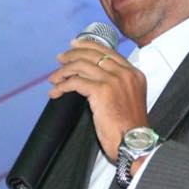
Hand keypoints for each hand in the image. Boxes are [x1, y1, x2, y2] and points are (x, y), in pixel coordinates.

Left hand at [48, 39, 147, 160]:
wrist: (134, 142)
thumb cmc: (130, 128)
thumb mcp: (130, 98)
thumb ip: (118, 84)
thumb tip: (94, 77)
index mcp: (133, 73)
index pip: (108, 51)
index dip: (88, 45)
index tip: (74, 46)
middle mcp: (125, 73)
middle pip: (93, 54)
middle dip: (73, 54)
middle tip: (60, 59)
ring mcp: (114, 81)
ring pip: (82, 66)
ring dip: (64, 71)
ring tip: (54, 78)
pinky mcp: (102, 91)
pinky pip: (75, 82)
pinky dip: (62, 86)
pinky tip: (56, 92)